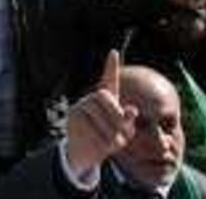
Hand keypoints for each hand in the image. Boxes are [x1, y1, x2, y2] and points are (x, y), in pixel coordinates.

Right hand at [65, 50, 137, 175]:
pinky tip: (100, 146)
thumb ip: (128, 120)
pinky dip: (101, 140)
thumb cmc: (108, 139)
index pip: (109, 79)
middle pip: (103, 95)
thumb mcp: (123, 131)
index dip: (111, 66)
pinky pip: (90, 127)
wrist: (85, 154)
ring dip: (111, 132)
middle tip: (125, 129)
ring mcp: (80, 106)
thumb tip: (132, 110)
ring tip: (115, 143)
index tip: (114, 52)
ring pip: (98, 113)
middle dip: (116, 113)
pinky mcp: (73, 117)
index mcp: (106, 99)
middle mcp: (91, 98)